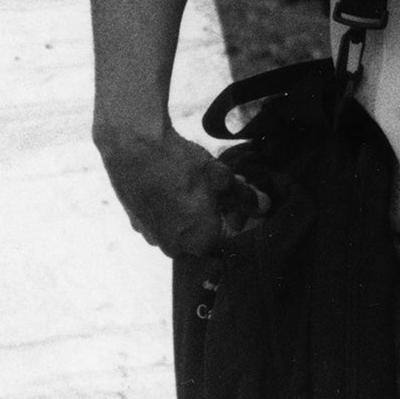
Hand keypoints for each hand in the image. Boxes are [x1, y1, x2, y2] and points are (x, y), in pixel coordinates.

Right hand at [95, 123, 268, 257]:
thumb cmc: (183, 167)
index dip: (240, 220)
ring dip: (198, 211)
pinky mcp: (136, 223)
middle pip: (207, 235)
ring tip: (204, 183)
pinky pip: (165, 221)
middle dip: (221, 214)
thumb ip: (245, 198)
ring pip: (185, 228)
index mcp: (200, 243)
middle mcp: (174, 248)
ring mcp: (152, 236)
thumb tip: (264, 207)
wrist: (136, 150)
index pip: (230, 241)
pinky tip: (179, 185)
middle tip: (226, 189)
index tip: (242, 201)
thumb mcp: (223, 179)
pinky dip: (175, 208)